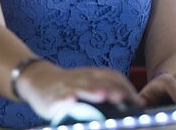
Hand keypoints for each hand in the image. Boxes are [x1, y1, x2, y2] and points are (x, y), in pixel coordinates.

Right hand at [17, 61, 143, 120]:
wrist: (37, 78)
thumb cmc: (68, 85)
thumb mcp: (88, 83)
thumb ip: (107, 89)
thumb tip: (133, 102)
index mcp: (92, 75)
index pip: (112, 77)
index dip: (125, 87)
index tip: (137, 101)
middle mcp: (82, 79)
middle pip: (99, 82)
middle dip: (112, 89)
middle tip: (125, 98)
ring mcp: (67, 87)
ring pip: (81, 88)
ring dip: (92, 91)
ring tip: (102, 96)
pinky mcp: (53, 97)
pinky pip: (60, 97)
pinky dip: (66, 98)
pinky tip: (71, 101)